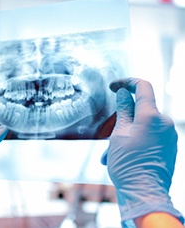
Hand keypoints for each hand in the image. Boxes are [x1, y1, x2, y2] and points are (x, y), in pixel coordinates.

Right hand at [101, 78, 183, 226]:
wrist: (144, 194)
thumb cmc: (128, 164)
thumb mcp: (119, 134)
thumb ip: (123, 110)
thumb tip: (124, 93)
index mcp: (152, 116)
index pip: (142, 87)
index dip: (126, 82)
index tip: (114, 86)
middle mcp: (165, 123)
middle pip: (141, 109)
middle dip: (123, 117)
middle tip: (108, 133)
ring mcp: (169, 135)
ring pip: (142, 124)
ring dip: (126, 132)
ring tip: (111, 152)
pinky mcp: (169, 145)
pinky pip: (149, 135)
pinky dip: (135, 139)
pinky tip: (122, 155)